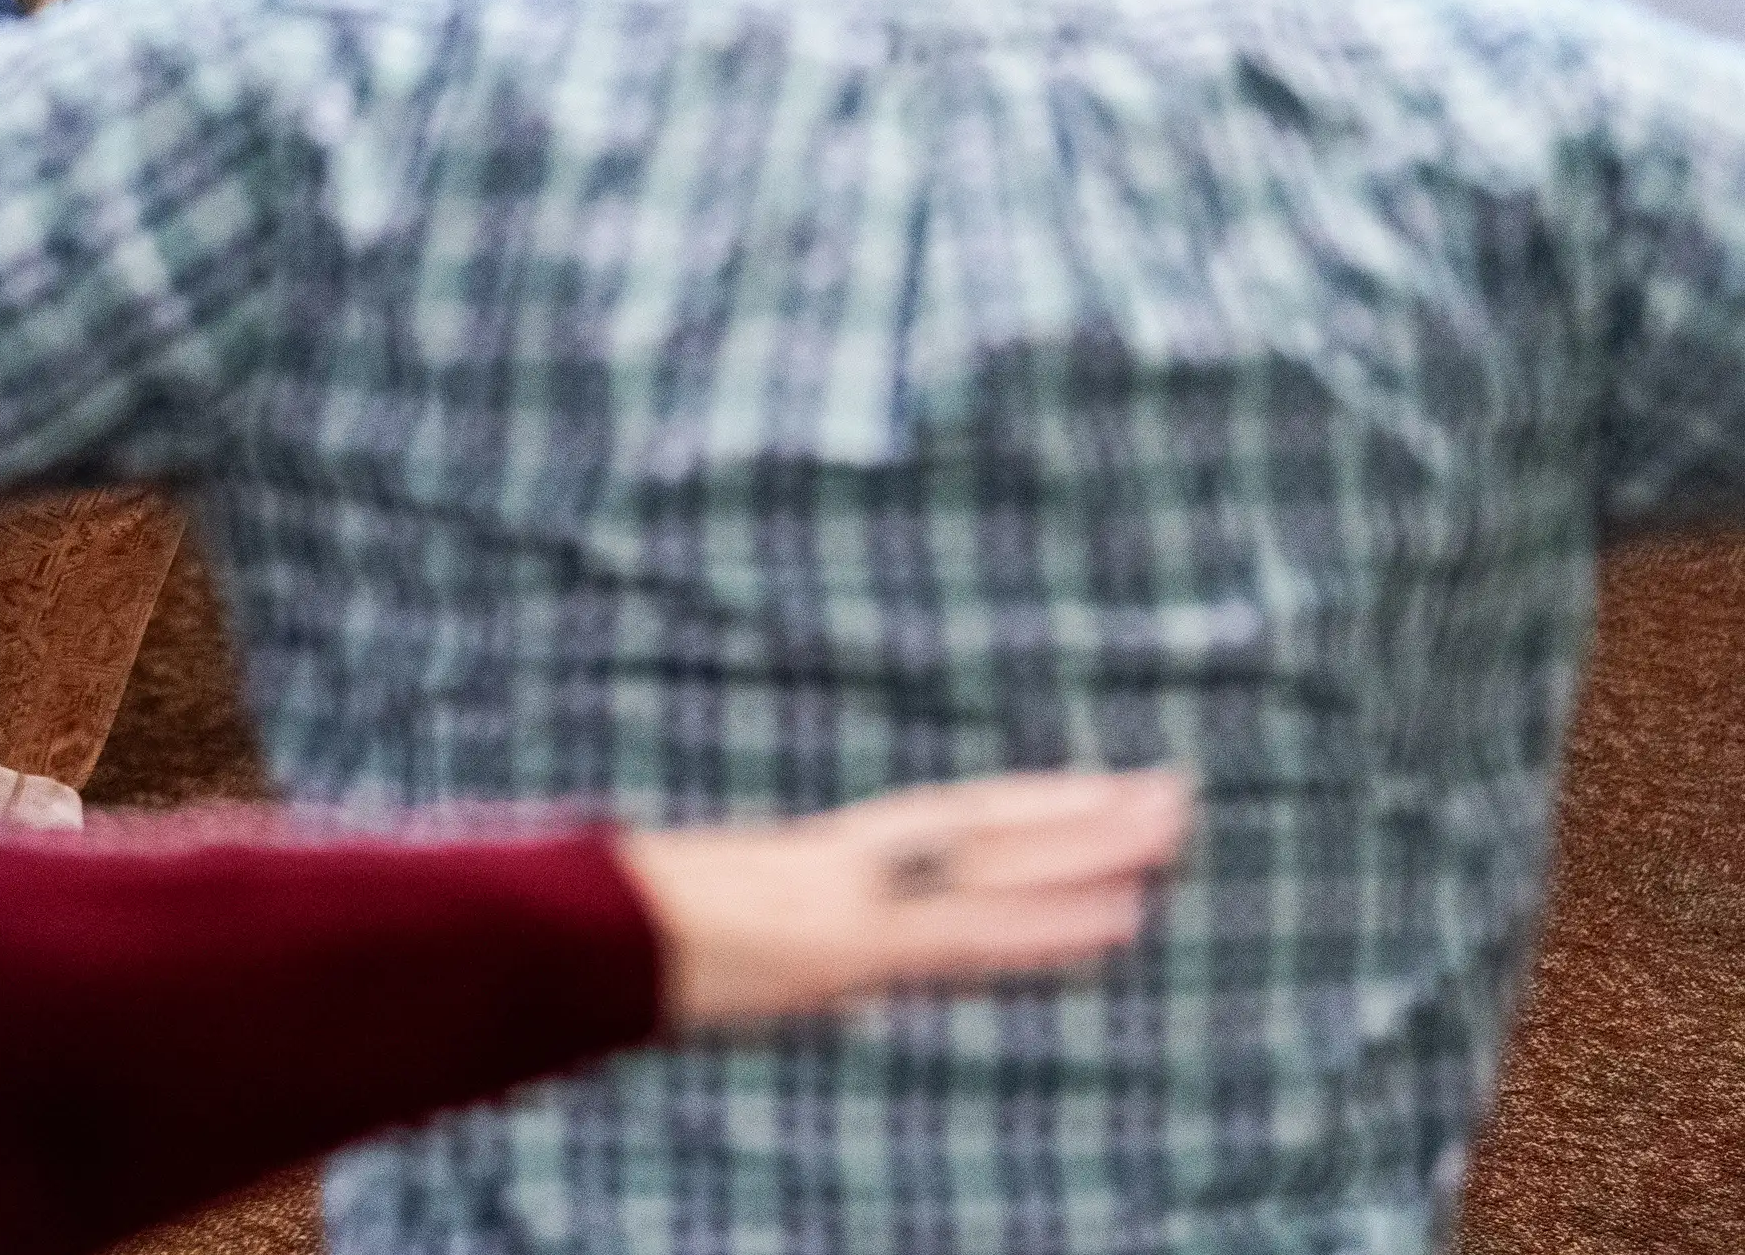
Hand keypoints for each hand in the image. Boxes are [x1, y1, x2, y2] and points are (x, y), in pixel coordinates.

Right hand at [612, 768, 1192, 1026]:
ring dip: (1093, 851)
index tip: (1100, 793)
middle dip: (1084, 817)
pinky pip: (970, 936)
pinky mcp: (851, 944)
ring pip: (996, 868)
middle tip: (1176, 793)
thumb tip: (787, 951)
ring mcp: (852, 903)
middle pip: (988, 833)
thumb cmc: (604, 930)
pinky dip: (1050, 928)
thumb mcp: (695, 925)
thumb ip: (762, 930)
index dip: (1027, 811)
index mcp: (816, 862)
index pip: (948, 826)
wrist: (568, 932)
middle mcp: (847, 869)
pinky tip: (1126, 920)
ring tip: (1174, 829)